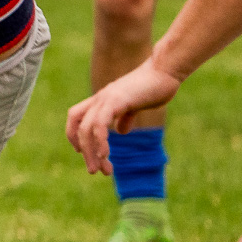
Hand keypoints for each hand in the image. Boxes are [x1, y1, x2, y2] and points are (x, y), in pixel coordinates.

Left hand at [65, 60, 181, 174]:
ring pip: (86, 128)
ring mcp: (106, 99)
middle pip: (78, 126)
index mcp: (102, 100)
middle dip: (84, 151)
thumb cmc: (154, 87)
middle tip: (94, 171)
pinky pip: (100, 124)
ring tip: (102, 169)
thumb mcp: (136, 105)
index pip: (76, 117)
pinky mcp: (117, 101)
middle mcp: (99, 99)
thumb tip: (121, 131)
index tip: (83, 152)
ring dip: (92, 152)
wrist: (166, 71)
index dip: (75, 135)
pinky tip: (105, 154)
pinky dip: (100, 141)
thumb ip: (125, 116)